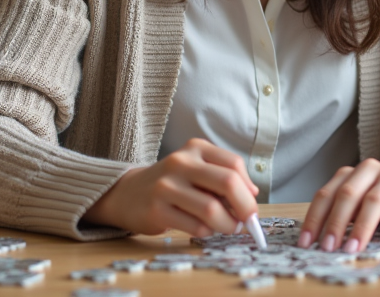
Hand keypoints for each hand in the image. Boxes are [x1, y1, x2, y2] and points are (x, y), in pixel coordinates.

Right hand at [82, 138, 259, 236]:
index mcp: (196, 148)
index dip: (249, 188)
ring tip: (226, 228)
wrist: (127, 193)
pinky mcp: (156, 210)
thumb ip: (222, 177)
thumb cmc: (172, 183)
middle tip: (247, 222)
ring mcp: (166, 186)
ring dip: (227, 225)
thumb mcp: (196, 169)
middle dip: (245, 207)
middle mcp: (181, 162)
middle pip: (227, 183)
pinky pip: (195, 226)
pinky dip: (207, 232)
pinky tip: (204, 229)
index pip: (234, 164)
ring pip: (212, 209)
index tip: (251, 204)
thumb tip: (252, 196)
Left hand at [298, 159, 379, 252]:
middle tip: (329, 247)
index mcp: (351, 174)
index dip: (315, 218)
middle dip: (336, 223)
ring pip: (374, 199)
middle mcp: (371, 170)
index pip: (327, 194)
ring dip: (362, 226)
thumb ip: (342, 216)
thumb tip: (319, 242)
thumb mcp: (360, 207)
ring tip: (354, 249)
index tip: (306, 242)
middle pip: (348, 194)